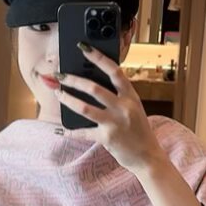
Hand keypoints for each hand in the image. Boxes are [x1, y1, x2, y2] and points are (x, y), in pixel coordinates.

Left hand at [59, 42, 165, 174]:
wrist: (148, 157)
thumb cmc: (138, 130)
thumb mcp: (133, 108)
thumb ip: (118, 96)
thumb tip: (91, 84)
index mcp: (131, 96)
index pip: (114, 71)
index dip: (98, 57)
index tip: (83, 48)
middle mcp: (124, 107)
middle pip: (94, 88)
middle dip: (73, 79)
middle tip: (60, 75)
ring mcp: (115, 123)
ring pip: (84, 107)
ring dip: (67, 99)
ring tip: (58, 93)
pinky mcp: (107, 138)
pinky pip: (83, 132)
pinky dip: (70, 131)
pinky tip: (60, 129)